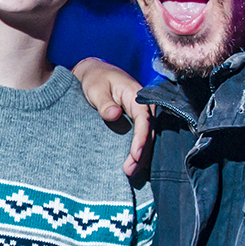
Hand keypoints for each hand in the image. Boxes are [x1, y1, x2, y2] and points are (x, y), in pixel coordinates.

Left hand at [73, 57, 152, 178]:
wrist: (95, 73)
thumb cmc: (95, 79)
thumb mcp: (96, 88)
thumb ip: (104, 102)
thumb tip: (114, 113)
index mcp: (137, 95)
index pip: (144, 120)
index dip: (141, 139)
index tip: (134, 155)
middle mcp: (144, 106)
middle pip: (149, 132)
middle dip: (141, 154)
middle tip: (129, 171)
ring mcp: (143, 114)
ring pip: (148, 137)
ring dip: (141, 156)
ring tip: (129, 172)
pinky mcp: (137, 121)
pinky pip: (142, 137)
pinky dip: (138, 151)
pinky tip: (132, 164)